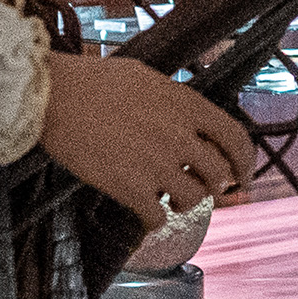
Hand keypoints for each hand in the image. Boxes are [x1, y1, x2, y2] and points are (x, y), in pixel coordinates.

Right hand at [37, 53, 254, 231]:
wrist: (52, 96)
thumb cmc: (93, 80)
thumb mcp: (147, 78)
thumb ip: (177, 101)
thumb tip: (194, 121)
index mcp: (186, 105)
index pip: (236, 139)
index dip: (245, 163)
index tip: (241, 175)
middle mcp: (179, 136)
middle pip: (219, 175)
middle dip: (215, 186)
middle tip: (203, 189)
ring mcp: (156, 164)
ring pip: (193, 198)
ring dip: (185, 202)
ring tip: (169, 197)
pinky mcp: (130, 188)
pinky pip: (159, 217)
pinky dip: (155, 220)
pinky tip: (145, 213)